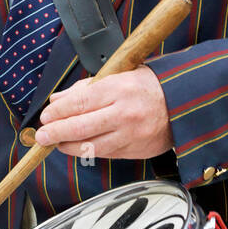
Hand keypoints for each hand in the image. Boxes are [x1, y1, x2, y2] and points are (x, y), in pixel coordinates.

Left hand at [35, 66, 172, 160]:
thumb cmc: (151, 85)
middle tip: (43, 136)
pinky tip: (80, 146)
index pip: (80, 102)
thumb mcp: (121, 74)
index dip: (58, 111)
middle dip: (56, 133)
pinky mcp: (135, 151)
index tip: (46, 116)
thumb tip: (59, 99)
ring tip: (57, 143)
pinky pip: (106, 154)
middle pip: (81, 127)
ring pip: (91, 147)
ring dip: (69, 146)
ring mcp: (130, 135)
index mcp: (120, 88)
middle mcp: (125, 113)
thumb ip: (87, 87)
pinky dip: (90, 151)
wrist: (184, 103)